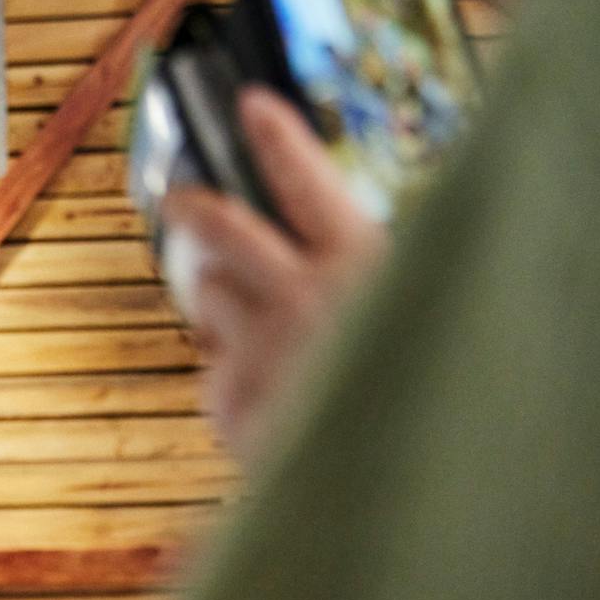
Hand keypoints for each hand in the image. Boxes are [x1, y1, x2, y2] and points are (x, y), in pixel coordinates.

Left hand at [161, 85, 386, 461]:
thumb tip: (341, 255)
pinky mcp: (226, 395)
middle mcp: (304, 295)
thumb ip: (374, 284)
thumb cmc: (413, 405)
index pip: (309, 184)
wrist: (395, 495)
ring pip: (211, 294)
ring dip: (224, 306)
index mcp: (363, 267)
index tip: (253, 103)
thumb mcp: (419, 322)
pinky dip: (234, 378)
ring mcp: (258, 345)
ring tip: (266, 338)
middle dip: (196, 207)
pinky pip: (214, 368)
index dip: (279, 139)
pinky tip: (275, 406)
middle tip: (180, 198)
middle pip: (225, 228)